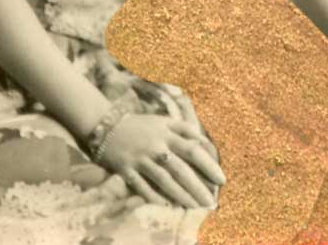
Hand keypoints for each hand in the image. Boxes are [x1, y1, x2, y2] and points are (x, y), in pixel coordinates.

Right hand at [99, 114, 225, 208]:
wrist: (105, 125)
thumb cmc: (139, 125)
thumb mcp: (162, 121)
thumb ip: (183, 128)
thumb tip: (203, 140)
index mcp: (166, 133)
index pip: (192, 149)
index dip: (208, 165)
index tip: (221, 179)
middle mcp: (155, 147)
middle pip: (180, 169)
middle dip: (198, 187)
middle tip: (211, 202)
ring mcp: (140, 160)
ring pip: (164, 181)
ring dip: (181, 196)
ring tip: (195, 208)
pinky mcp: (126, 170)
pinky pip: (143, 188)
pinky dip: (156, 198)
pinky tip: (169, 207)